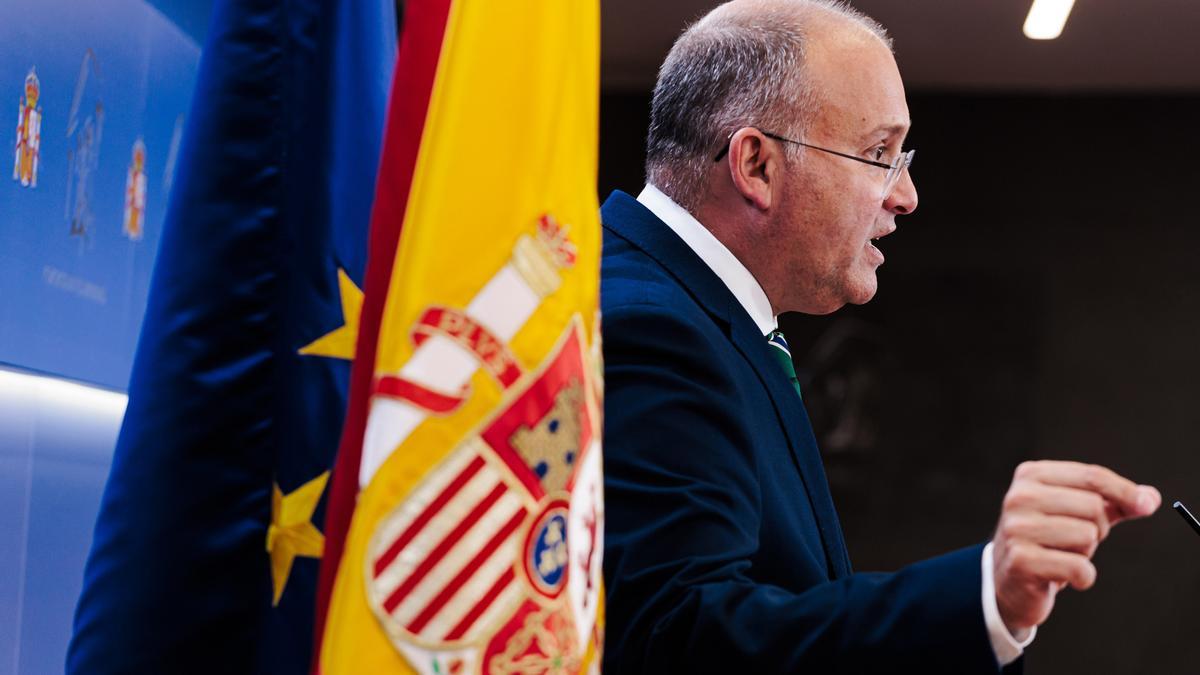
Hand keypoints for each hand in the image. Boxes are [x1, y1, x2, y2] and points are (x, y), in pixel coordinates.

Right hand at [992, 460, 1159, 633]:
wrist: (1008, 580)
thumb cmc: (1048, 540)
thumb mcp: (1076, 513)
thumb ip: (1113, 503)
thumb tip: (1150, 499)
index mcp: (1031, 475)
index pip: (1092, 475)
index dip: (1125, 491)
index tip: (1146, 505)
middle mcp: (1019, 497)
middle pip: (1094, 507)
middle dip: (1098, 529)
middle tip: (1074, 541)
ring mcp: (1017, 528)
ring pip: (1088, 536)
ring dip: (1086, 553)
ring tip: (1062, 556)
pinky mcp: (1021, 560)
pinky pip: (1080, 568)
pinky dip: (1083, 578)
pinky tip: (1062, 577)